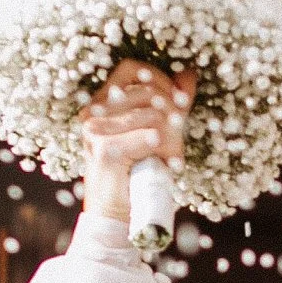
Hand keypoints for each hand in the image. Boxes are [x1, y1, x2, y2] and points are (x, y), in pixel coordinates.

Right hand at [79, 59, 196, 222]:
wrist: (119, 214)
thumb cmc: (138, 173)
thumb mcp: (158, 130)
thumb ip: (171, 101)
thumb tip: (189, 72)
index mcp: (100, 103)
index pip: (131, 68)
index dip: (159, 77)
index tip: (180, 98)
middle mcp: (93, 113)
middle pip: (146, 90)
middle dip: (172, 110)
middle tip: (180, 132)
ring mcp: (95, 130)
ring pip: (151, 114)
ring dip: (170, 136)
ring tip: (167, 156)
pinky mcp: (105, 150)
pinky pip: (149, 135)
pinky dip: (162, 149)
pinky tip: (162, 162)